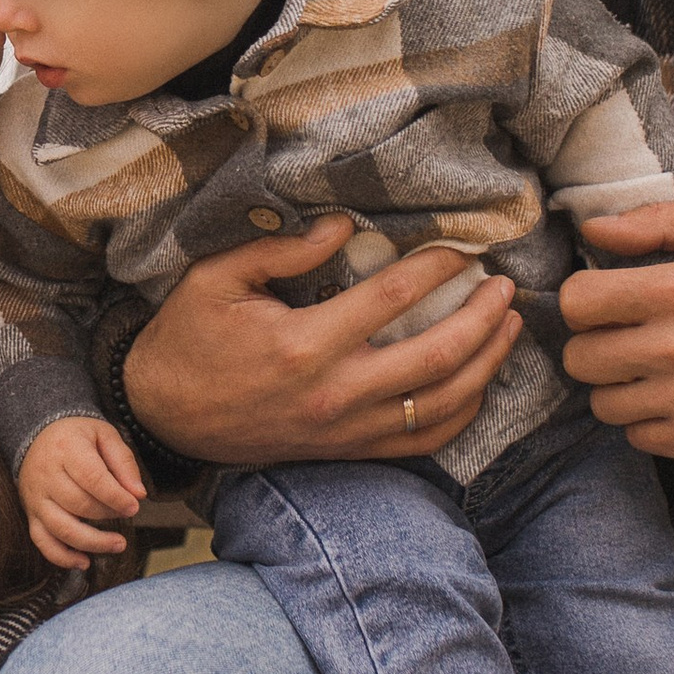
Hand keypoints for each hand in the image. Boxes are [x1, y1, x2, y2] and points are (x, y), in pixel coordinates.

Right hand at [19, 416, 147, 567]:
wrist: (39, 437)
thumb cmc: (78, 438)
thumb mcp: (104, 435)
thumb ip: (124, 462)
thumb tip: (139, 494)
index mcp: (66, 449)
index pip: (92, 478)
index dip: (115, 497)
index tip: (134, 506)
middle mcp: (46, 474)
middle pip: (78, 504)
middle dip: (108, 514)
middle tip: (127, 514)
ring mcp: (36, 497)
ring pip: (61, 528)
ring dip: (92, 542)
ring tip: (118, 544)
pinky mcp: (31, 515)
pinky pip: (43, 542)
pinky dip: (63, 557)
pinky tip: (84, 562)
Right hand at [120, 215, 520, 470]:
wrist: (164, 417)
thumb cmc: (189, 340)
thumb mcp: (217, 279)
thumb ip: (283, 249)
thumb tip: (343, 224)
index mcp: (303, 344)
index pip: (393, 297)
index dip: (437, 266)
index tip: (462, 246)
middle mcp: (335, 393)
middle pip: (438, 355)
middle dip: (483, 316)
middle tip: (506, 285)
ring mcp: (345, 429)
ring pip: (442, 403)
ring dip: (487, 363)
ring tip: (509, 327)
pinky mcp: (347, 449)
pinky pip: (422, 441)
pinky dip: (461, 413)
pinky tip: (478, 382)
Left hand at [562, 198, 673, 460]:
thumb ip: (657, 220)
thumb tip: (593, 229)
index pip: (579, 303)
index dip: (582, 299)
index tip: (602, 301)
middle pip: (581, 358)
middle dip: (593, 343)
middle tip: (622, 336)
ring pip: (602, 403)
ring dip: (617, 385)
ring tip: (647, 368)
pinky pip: (636, 436)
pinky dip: (646, 419)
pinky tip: (671, 396)